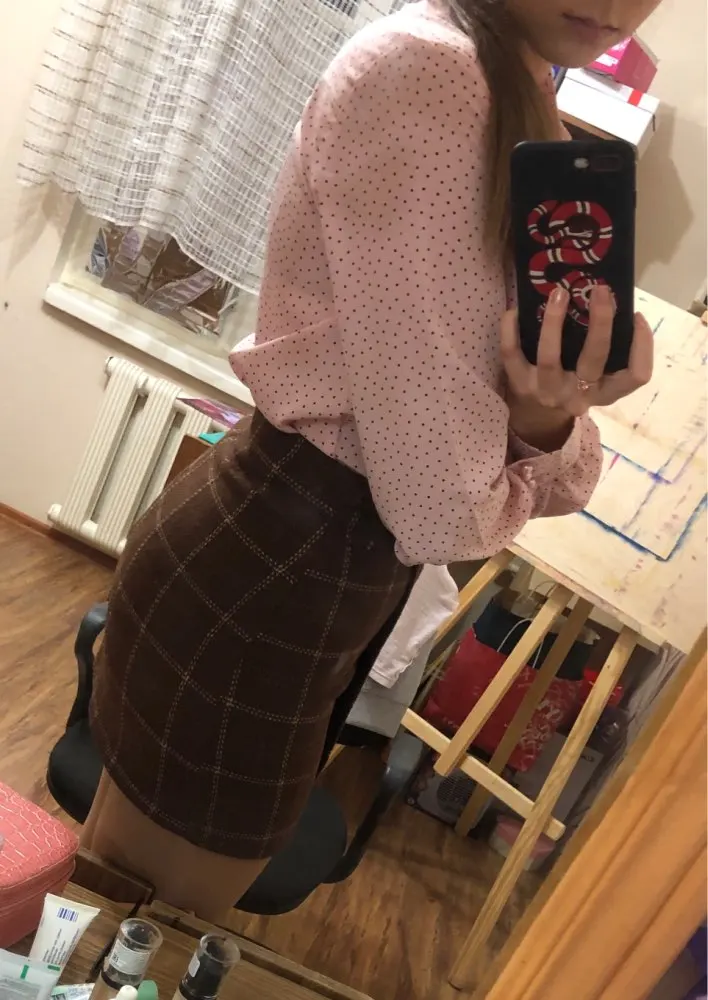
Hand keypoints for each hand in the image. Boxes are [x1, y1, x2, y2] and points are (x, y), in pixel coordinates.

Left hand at [501, 285, 653, 447]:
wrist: (538, 416)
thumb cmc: (576, 383)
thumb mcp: (599, 375)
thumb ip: (609, 349)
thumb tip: (612, 300)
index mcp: (605, 392)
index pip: (636, 376)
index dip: (642, 346)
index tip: (636, 316)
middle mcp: (579, 396)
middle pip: (594, 359)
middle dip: (600, 322)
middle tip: (601, 289)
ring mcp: (547, 392)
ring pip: (550, 358)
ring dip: (554, 322)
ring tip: (559, 293)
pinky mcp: (520, 385)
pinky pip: (513, 356)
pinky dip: (511, 331)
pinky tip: (515, 311)